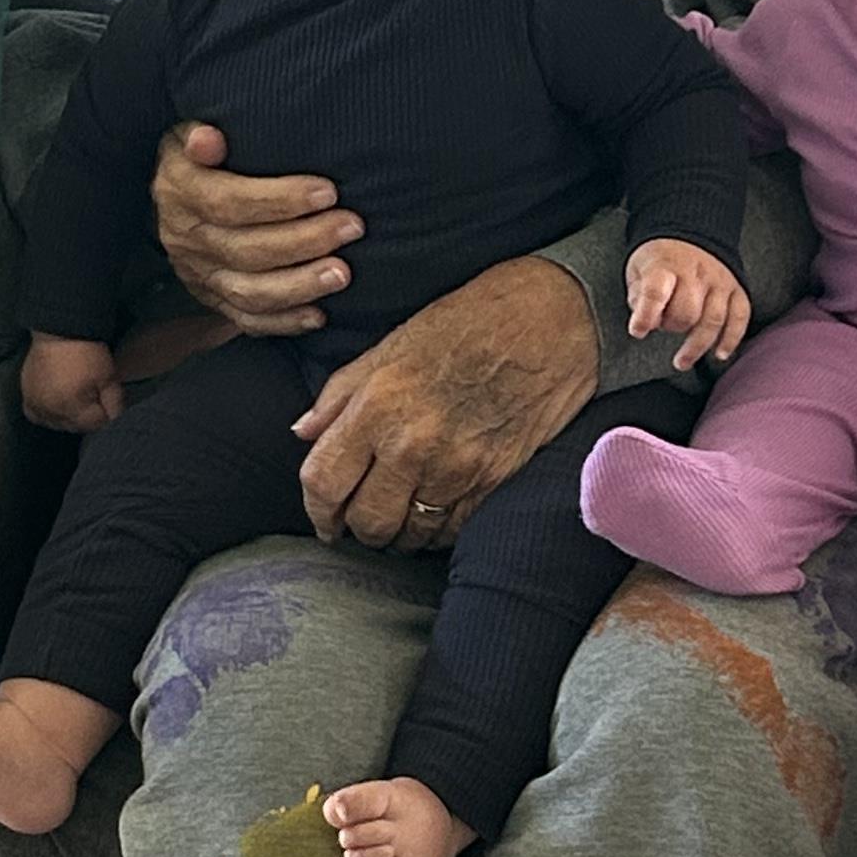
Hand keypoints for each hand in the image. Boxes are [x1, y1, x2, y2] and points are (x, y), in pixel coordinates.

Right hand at [23, 332, 124, 433]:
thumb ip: (115, 404)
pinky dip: (47, 415)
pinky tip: (56, 405)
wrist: (59, 331)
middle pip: (76, 427)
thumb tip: (114, 422)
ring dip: (68, 418)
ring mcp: (36, 405)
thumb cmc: (87, 353)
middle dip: (88, 418)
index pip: (95, 426)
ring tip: (76, 401)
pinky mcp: (27, 397)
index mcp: (73, 407)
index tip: (107, 399)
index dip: (105, 414)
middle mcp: (51, 411)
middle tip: (93, 397)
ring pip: (57, 424)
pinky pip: (37, 416)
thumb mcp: (109, 377)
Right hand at [153, 123, 359, 334]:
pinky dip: (284, 322)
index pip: (228, 202)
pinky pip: (248, 320)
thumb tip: (208, 138)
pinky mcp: (213, 300)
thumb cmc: (198, 158)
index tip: (327, 193)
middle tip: (351, 228)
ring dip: (299, 285)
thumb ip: (198, 135)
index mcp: (180, 193)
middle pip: (245, 250)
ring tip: (342, 273)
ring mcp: (199, 275)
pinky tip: (319, 315)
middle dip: (304, 241)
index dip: (279, 200)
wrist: (170, 199)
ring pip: (249, 291)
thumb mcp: (186, 134)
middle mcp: (186, 239)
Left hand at [292, 257, 598, 547]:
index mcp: (378, 406)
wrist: (552, 321)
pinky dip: (439, 529)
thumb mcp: (392, 345)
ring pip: (409, 535)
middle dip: (357, 526)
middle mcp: (413, 444)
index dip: (316, 510)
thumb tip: (304, 433)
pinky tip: (437, 508)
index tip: (324, 518)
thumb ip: (341, 394)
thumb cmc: (470, 322)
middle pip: (365, 521)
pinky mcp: (496, 482)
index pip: (322, 482)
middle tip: (363, 516)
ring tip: (401, 513)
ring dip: (399, 531)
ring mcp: (457, 468)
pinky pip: (452, 532)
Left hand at [626, 238, 750, 373]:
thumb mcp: (639, 269)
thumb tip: (643, 323)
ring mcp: (719, 281)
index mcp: (666, 265)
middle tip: (663, 327)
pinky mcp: (736, 289)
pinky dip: (731, 338)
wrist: (691, 233)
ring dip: (697, 346)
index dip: (645, 316)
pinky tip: (720, 354)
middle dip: (672, 326)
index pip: (656, 292)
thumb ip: (638, 296)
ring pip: (713, 320)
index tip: (637, 331)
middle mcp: (696, 273)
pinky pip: (739, 317)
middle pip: (687, 312)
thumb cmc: (662, 259)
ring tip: (682, 361)